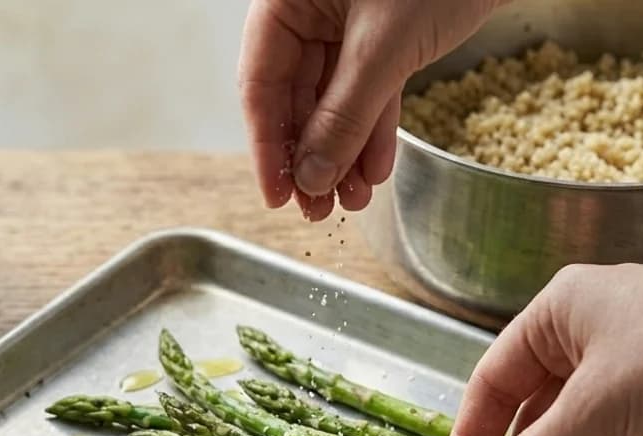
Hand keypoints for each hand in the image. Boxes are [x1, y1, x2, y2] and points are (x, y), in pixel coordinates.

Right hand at [238, 0, 503, 220]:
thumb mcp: (383, 47)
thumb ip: (345, 116)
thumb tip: (313, 178)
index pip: (259, 84)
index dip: (267, 147)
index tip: (278, 197)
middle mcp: (309, 11)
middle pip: (295, 99)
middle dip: (312, 159)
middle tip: (317, 209)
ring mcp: (345, 24)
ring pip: (333, 103)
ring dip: (343, 154)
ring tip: (351, 200)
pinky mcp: (381, 36)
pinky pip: (367, 93)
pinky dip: (372, 132)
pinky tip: (375, 170)